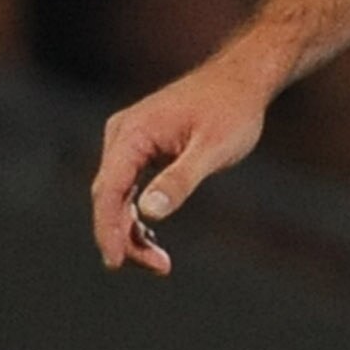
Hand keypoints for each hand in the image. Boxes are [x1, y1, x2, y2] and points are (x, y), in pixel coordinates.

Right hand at [91, 51, 271, 274]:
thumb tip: (150, 213)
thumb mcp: (212, 149)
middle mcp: (121, 136)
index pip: (107, 190)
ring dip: (132, 232)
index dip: (108, 229)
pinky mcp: (140, 149)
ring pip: (117, 197)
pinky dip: (138, 216)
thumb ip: (181, 179)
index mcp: (132, 133)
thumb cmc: (232, 111)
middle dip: (125, 237)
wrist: (241, 81)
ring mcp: (128, 142)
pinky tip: (153, 240)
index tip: (114, 262)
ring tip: (161, 262)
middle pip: (108, 198)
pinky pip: (128, 189)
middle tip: (159, 267)